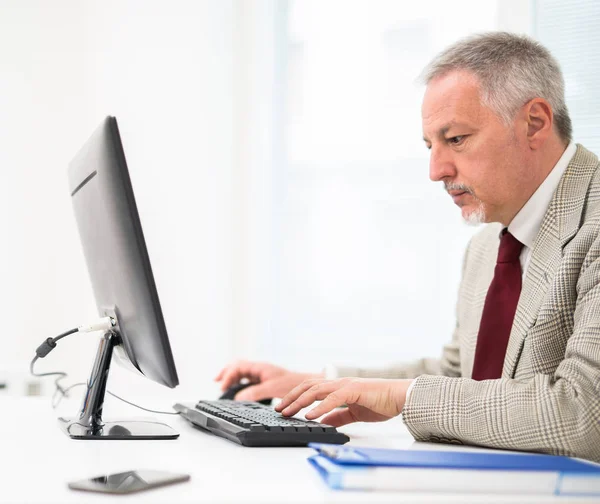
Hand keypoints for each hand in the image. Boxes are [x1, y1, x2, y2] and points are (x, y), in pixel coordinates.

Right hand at [214, 360, 322, 401]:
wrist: (308, 384)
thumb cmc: (293, 384)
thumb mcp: (271, 389)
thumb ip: (254, 393)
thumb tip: (237, 398)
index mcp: (260, 367)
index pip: (238, 367)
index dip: (227, 376)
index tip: (222, 387)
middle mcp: (260, 368)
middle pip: (238, 366)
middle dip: (226, 372)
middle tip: (216, 381)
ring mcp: (263, 373)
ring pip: (242, 371)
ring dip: (232, 376)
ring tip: (222, 384)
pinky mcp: (266, 380)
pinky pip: (248, 377)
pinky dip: (239, 381)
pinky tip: (237, 388)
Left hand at [275, 377, 412, 426]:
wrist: (400, 397)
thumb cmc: (381, 402)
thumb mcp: (354, 412)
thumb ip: (339, 416)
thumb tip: (323, 421)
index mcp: (338, 387)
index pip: (311, 388)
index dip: (295, 396)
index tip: (283, 406)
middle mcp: (339, 383)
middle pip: (308, 386)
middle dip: (291, 397)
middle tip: (279, 409)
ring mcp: (345, 385)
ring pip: (316, 390)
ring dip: (300, 401)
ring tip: (288, 411)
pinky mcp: (354, 391)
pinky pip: (333, 399)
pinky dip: (319, 407)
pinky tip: (310, 415)